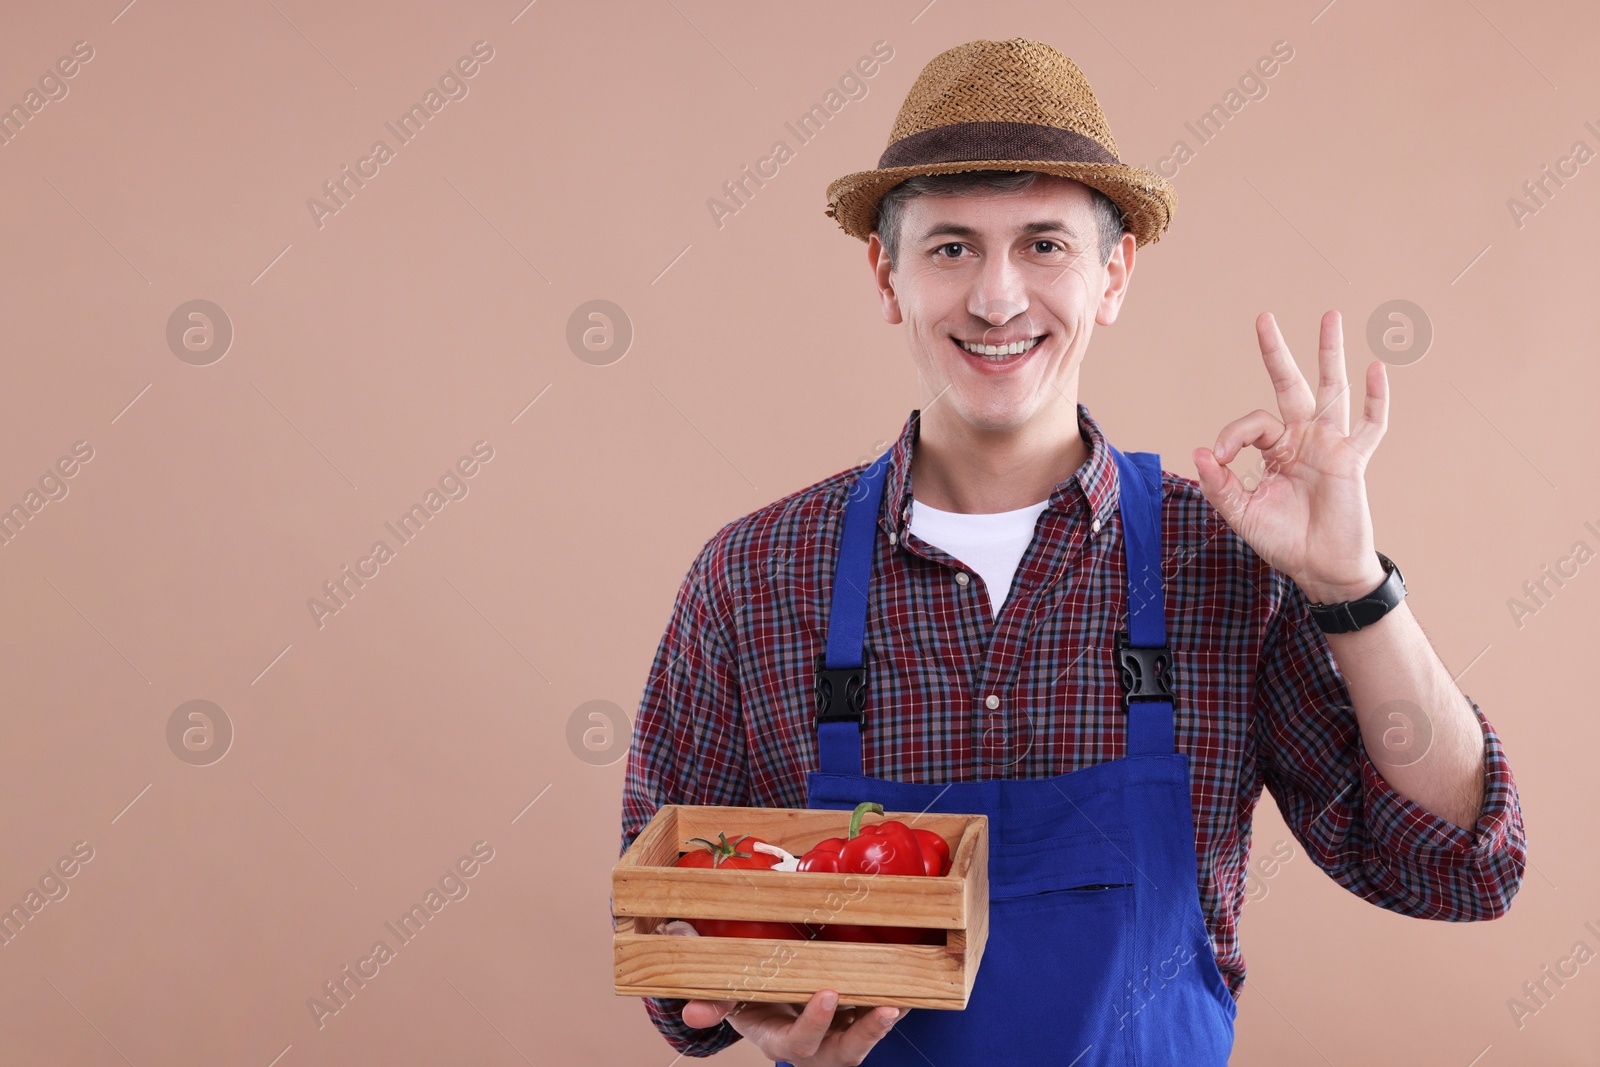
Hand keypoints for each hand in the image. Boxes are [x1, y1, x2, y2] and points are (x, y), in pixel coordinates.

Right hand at [682, 989, 905, 1064]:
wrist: (769, 1002)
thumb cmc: (751, 1000)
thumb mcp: (731, 1002)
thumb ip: (714, 1004)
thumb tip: (691, 1012)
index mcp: (781, 1040)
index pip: (799, 1041)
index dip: (814, 1022)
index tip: (827, 994)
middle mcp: (816, 1046)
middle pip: (844, 1051)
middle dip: (864, 1031)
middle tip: (885, 1007)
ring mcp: (840, 1036)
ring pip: (867, 1038)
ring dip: (886, 1021)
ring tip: (903, 1000)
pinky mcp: (858, 1020)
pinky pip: (880, 1017)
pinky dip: (898, 1002)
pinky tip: (913, 984)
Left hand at [1192, 310, 1389, 603]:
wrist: (1320, 568)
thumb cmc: (1284, 540)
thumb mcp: (1241, 512)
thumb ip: (1220, 483)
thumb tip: (1201, 451)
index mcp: (1276, 449)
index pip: (1253, 422)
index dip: (1233, 435)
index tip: (1222, 460)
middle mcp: (1303, 439)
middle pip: (1290, 385)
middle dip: (1276, 353)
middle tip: (1263, 317)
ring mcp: (1331, 446)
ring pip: (1332, 391)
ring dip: (1330, 354)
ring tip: (1329, 316)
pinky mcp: (1354, 460)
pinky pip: (1370, 426)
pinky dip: (1376, 399)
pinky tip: (1375, 369)